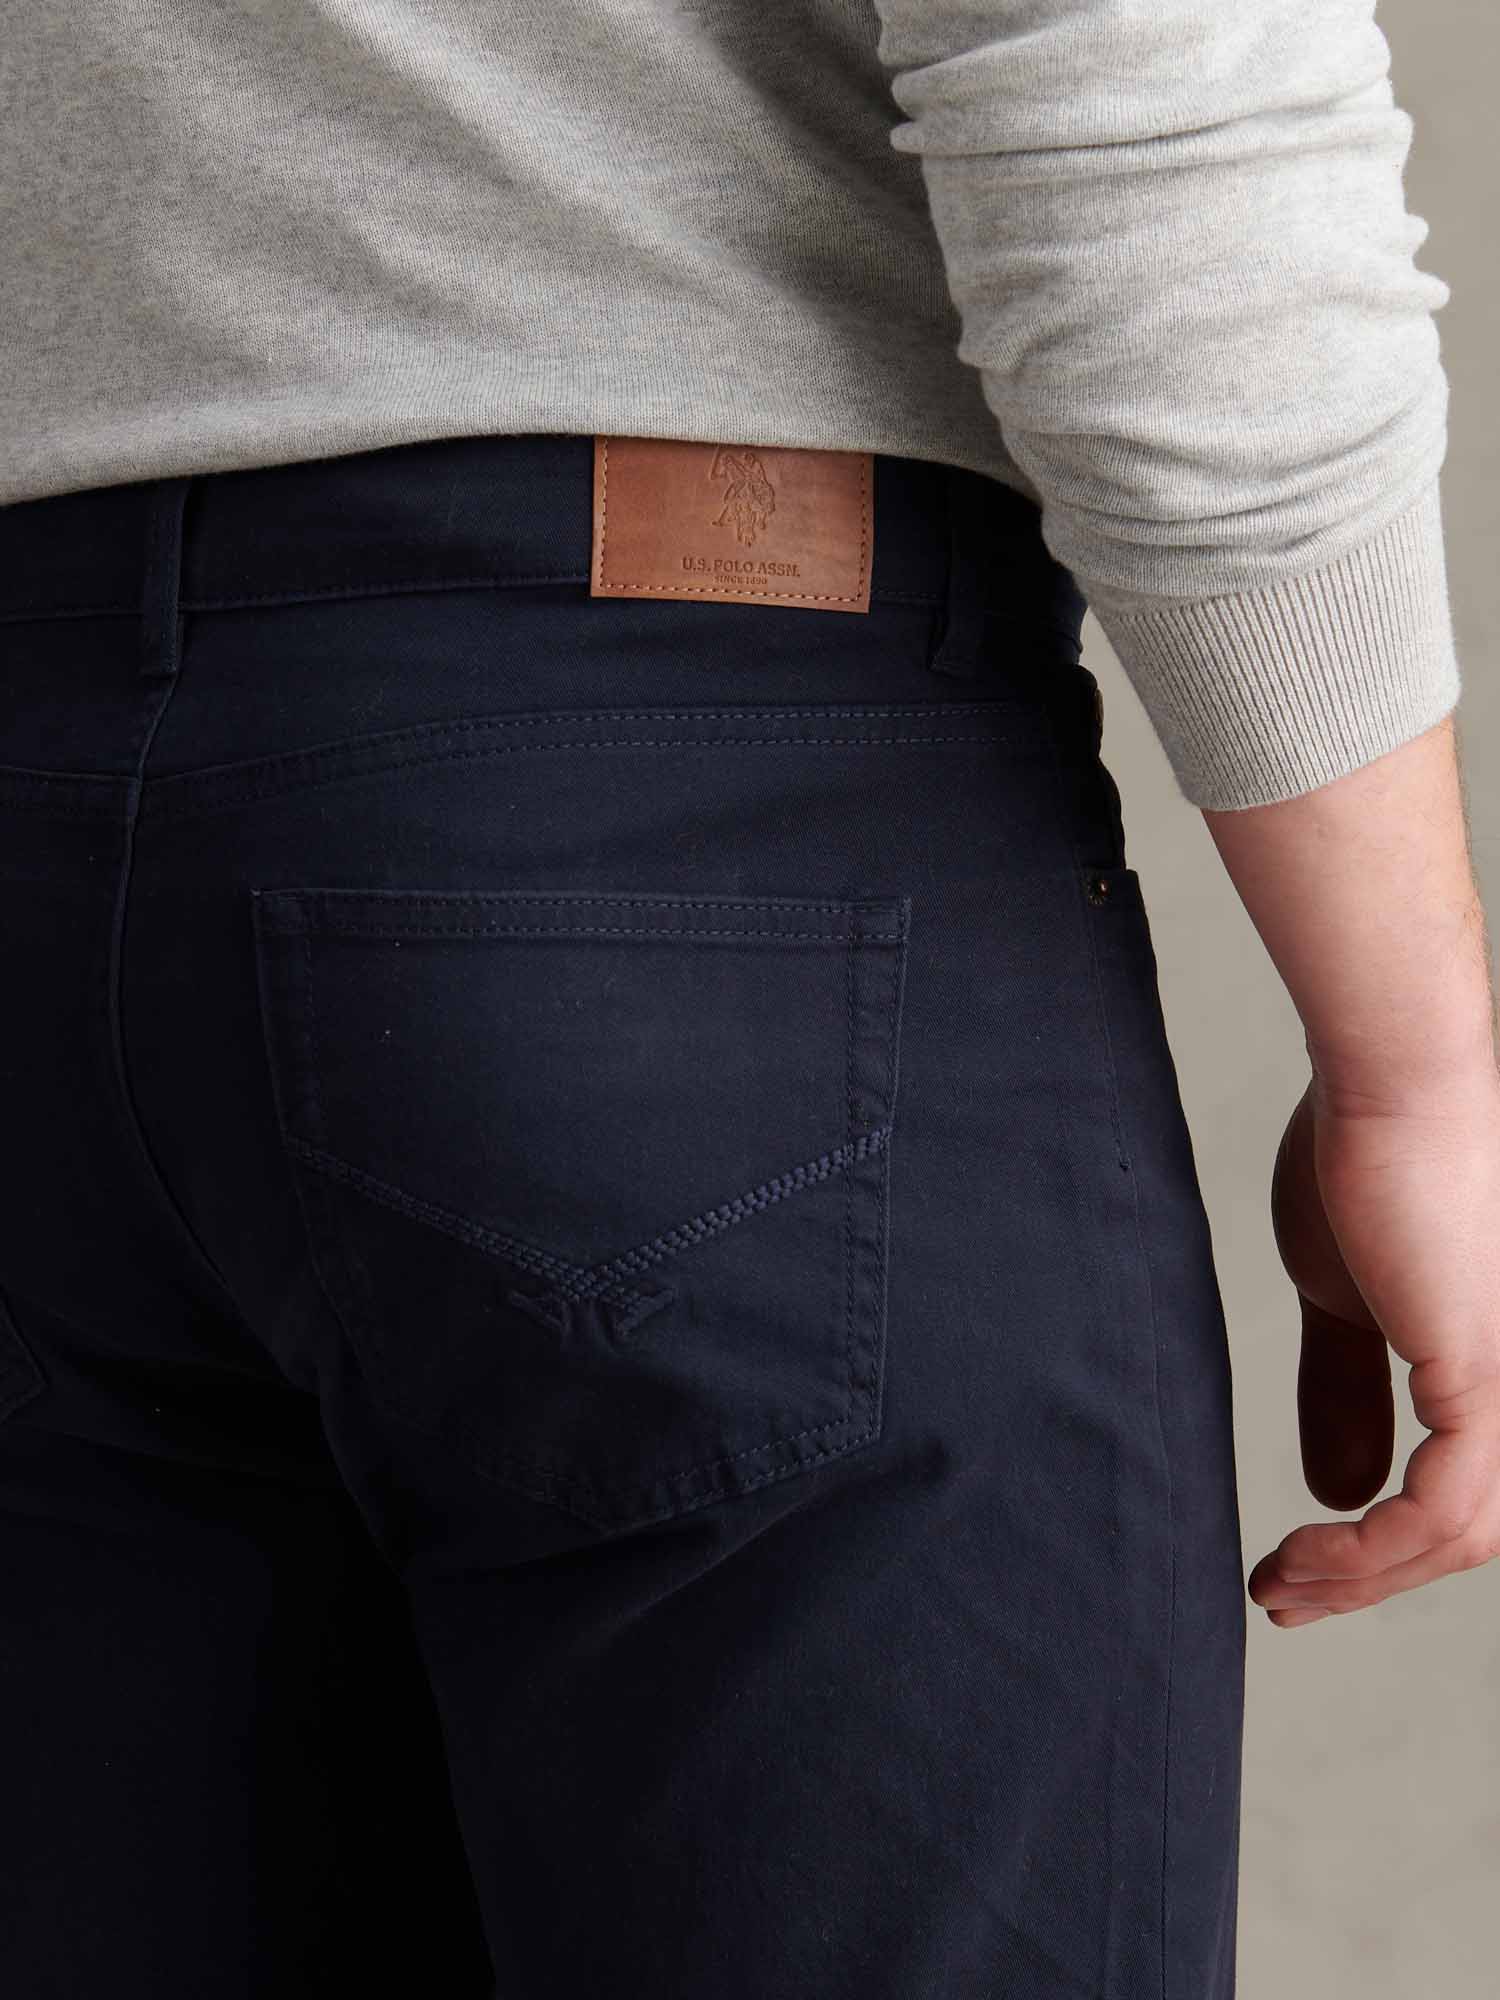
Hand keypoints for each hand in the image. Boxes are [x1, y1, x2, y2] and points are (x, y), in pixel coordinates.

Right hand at [1248, 1072, 1499, 1626]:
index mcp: (1499, 1370)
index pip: (1469, 1498)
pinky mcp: (1487, 1378)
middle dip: (1370, 1582)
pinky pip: (1439, 1513)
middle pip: (1471, 1535)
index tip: (1303, 1570)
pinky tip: (1306, 1555)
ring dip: (1360, 1579)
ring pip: (1461, 1539)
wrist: (1389, 1086)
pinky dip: (1369, 1553)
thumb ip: (1346, 1393)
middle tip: (1284, 1597)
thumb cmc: (1367, 1162)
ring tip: (1279, 1583)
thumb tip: (1335, 1490)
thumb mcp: (1348, 1302)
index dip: (1390, 1553)